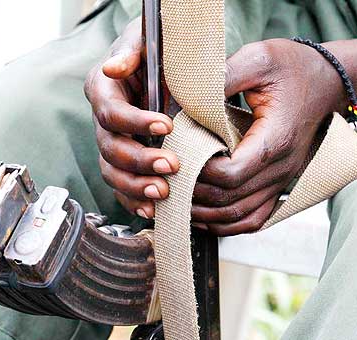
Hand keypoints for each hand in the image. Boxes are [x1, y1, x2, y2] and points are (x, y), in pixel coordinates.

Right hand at [84, 18, 178, 219]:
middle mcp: (103, 121)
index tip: (166, 126)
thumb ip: (131, 50)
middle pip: (111, 148)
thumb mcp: (143, 40)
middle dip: (140, 160)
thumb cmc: (152, 52)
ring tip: (163, 192)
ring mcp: (111, 144)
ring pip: (112, 172)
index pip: (110, 112)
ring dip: (136, 185)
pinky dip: (134, 200)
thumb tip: (114, 68)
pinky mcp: (122, 162)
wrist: (157, 70)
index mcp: (103, 91)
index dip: (135, 122)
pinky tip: (152, 209)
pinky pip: (120, 187)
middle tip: (171, 165)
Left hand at [192, 38, 349, 235]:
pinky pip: (254, 218)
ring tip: (178, 203)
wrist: (326, 81)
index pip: (231, 173)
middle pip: (230, 199)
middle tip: (167, 182)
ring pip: (239, 215)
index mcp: (274, 140)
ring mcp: (280, 180)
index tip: (179, 158)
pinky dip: (227, 224)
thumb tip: (186, 94)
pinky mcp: (278, 183)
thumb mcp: (258, 59)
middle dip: (194, 194)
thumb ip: (223, 76)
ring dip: (206, 214)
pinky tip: (205, 217)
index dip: (200, 172)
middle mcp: (280, 167)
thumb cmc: (293, 68)